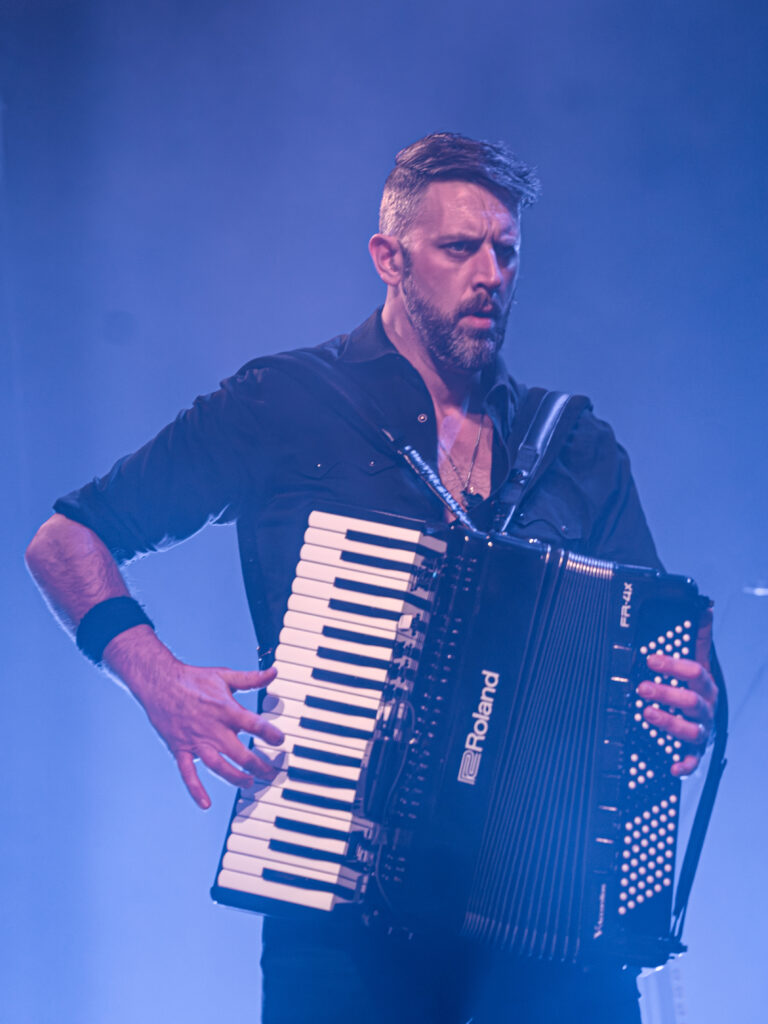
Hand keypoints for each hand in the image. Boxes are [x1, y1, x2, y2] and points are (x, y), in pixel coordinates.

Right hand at [149, 660, 283, 808]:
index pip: (254, 724)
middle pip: (240, 753)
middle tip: (270, 773)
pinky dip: (195, 789)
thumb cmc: (194, 679)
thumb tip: (273, 672)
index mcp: (226, 710)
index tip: (280, 741)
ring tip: (249, 784)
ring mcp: (196, 741)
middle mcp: (212, 729)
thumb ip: (250, 678)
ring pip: (218, 766)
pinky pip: (188, 772)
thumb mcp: (225, 675)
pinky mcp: (180, 749)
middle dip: (257, 766)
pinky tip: (205, 804)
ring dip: (235, 778)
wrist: (159, 683)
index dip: (270, 734)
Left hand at [636, 608, 717, 776]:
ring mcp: (702, 731)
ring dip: (669, 722)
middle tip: (642, 687)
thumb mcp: (697, 661)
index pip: (696, 672)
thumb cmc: (696, 690)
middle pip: (691, 701)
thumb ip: (698, 637)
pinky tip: (672, 766)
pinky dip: (685, 765)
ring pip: (690, 729)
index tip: (650, 659)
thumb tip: (704, 607)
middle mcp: (706, 709)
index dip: (673, 665)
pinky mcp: (696, 752)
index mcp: (706, 686)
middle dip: (667, 693)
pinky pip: (694, 761)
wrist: (706, 722)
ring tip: (647, 714)